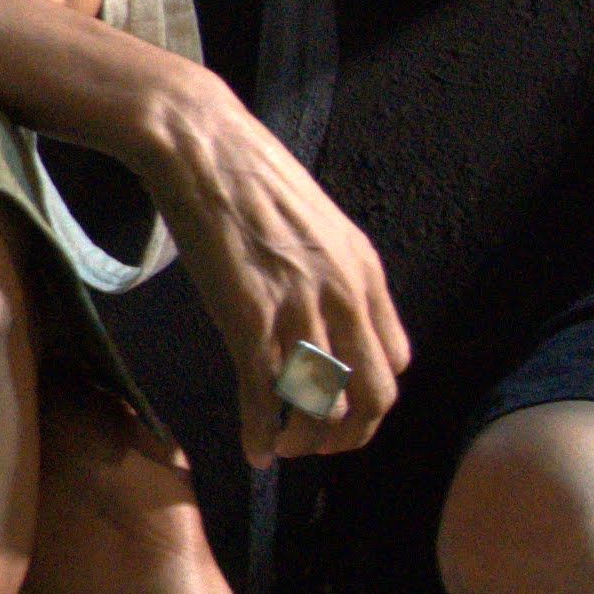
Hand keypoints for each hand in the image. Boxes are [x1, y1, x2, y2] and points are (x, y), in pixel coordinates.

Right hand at [115, 58, 413, 466]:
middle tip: (318, 446)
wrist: (200, 142)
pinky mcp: (248, 315)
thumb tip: (323, 311)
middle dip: (349, 435)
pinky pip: (265, 393)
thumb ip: (330, 271)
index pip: (393, 361)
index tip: (341, 407)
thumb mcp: (315, 223)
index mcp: (364, 271)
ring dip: (305, 439)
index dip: (372, 398)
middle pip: (373, 395)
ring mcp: (298, 305)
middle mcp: (343, 293)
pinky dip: (262, 433)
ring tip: (283, 447)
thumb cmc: (248, 175)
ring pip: (323, 404)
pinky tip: (254, 451)